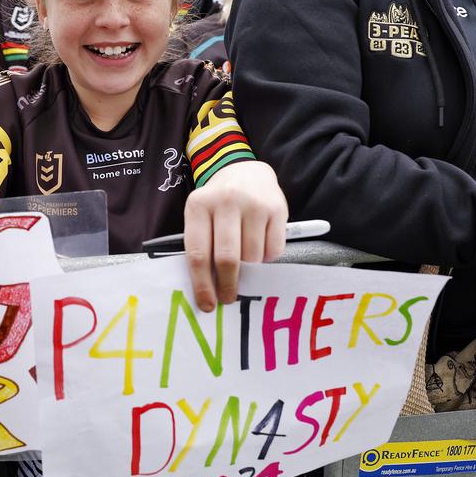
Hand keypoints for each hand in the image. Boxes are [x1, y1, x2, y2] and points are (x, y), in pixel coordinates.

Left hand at [183, 160, 287, 311]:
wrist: (245, 172)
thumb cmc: (218, 205)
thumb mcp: (202, 217)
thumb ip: (202, 247)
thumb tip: (209, 292)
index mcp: (199, 206)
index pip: (198, 254)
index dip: (202, 284)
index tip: (207, 304)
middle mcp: (226, 201)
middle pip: (227, 258)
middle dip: (228, 285)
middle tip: (228, 298)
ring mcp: (253, 204)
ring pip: (252, 257)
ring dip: (250, 269)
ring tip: (245, 262)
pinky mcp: (277, 208)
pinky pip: (273, 250)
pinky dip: (267, 259)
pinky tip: (260, 249)